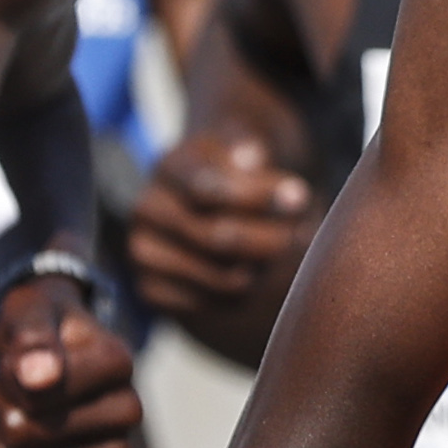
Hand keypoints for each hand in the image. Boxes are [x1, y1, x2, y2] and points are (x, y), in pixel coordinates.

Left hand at [0, 271, 140, 447]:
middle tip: (17, 388)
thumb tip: (42, 377)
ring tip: (22, 412)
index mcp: (118, 362)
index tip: (18, 361)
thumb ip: (33, 340)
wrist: (49, 353)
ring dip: (5, 441)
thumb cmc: (37, 328)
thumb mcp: (27, 315)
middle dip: (5, 410)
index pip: (34, 396)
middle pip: (27, 434)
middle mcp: (129, 409)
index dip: (8, 380)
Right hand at [126, 128, 317, 319]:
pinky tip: (252, 272)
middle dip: (269, 239)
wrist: (216, 201)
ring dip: (261, 270)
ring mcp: (143, 250)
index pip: (210, 187)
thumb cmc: (243, 169)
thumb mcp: (250, 143)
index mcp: (171, 165)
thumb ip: (252, 145)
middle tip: (303, 236)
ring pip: (216, 276)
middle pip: (215, 237)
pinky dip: (239, 295)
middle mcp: (148, 208)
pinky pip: (207, 304)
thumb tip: (249, 155)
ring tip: (281, 251)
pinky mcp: (150, 289)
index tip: (299, 196)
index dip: (258, 196)